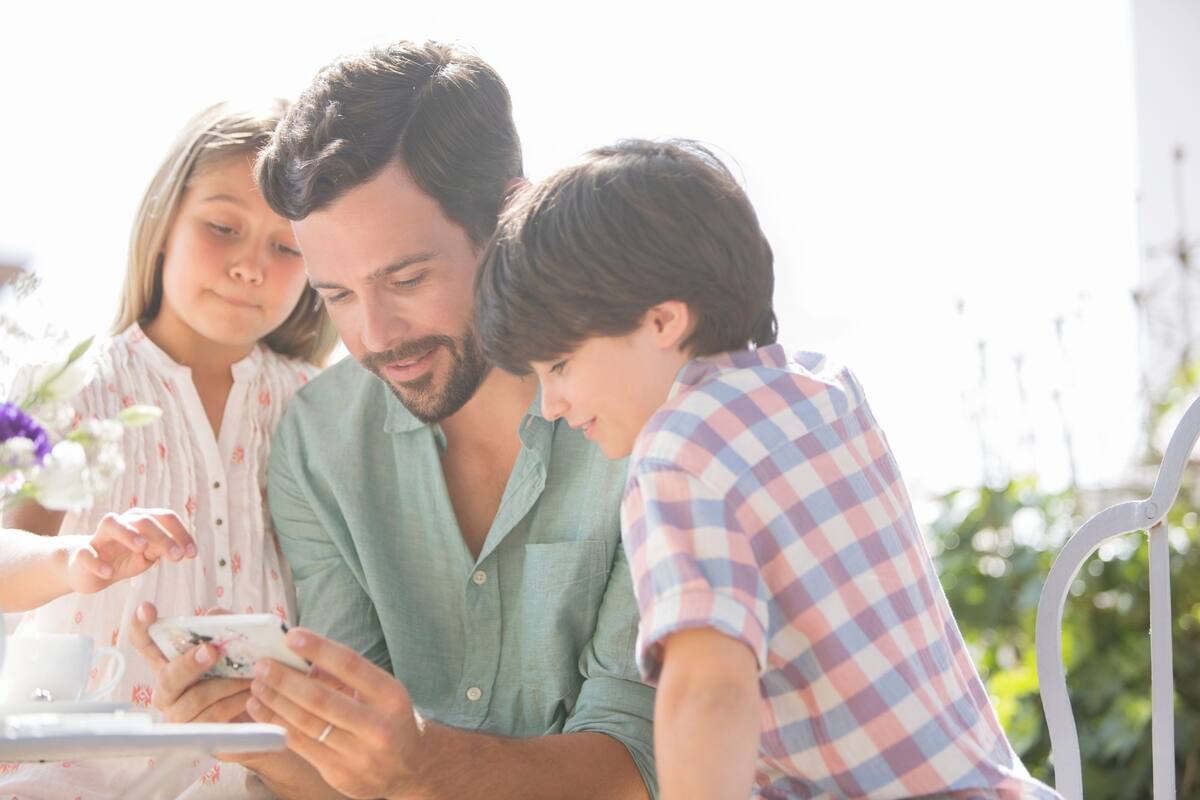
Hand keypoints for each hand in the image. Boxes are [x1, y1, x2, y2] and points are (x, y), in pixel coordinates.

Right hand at [66, 509, 195, 594]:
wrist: (87, 569)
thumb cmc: (123, 558)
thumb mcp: (148, 555)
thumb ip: (163, 549)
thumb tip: (182, 550)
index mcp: (141, 521)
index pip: (165, 518)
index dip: (181, 533)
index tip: (192, 554)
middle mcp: (121, 523)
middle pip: (143, 520)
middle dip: (163, 537)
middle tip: (177, 556)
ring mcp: (99, 537)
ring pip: (111, 523)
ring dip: (128, 533)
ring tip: (143, 548)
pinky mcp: (82, 553)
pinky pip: (86, 552)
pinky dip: (97, 561)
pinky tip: (109, 573)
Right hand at [128, 602, 251, 726]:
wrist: (263, 709)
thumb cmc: (241, 671)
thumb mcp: (234, 644)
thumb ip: (221, 626)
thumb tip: (212, 615)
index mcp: (170, 662)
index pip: (145, 642)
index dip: (141, 626)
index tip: (147, 608)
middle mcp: (167, 690)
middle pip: (168, 677)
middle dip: (190, 663)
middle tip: (212, 651)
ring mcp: (177, 715)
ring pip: (196, 699)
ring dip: (226, 684)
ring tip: (250, 676)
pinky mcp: (195, 735)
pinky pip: (213, 717)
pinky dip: (236, 702)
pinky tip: (251, 693)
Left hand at [246, 628, 426, 798]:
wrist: (409, 767)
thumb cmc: (388, 718)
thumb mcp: (381, 691)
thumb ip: (346, 675)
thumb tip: (302, 657)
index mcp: (391, 696)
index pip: (350, 665)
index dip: (319, 648)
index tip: (291, 636)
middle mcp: (377, 726)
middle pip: (321, 698)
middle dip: (285, 679)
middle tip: (262, 665)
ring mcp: (358, 754)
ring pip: (306, 723)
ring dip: (276, 701)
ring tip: (257, 685)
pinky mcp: (339, 774)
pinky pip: (300, 745)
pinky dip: (277, 724)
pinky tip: (262, 710)